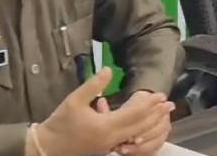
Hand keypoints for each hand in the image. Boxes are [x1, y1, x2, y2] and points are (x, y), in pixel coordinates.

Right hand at [34, 68, 168, 155]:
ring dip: (152, 125)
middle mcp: (112, 139)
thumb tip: (108, 69)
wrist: (47, 148)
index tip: (160, 95)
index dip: (148, 104)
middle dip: (156, 115)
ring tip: (163, 116)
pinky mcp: (108, 151)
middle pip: (141, 127)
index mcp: (105, 127)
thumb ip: (93, 85)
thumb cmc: (60, 123)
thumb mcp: (74, 100)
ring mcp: (111, 147)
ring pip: (137, 137)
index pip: (134, 114)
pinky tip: (145, 128)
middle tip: (170, 104)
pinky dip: (141, 135)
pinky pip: (130, 143)